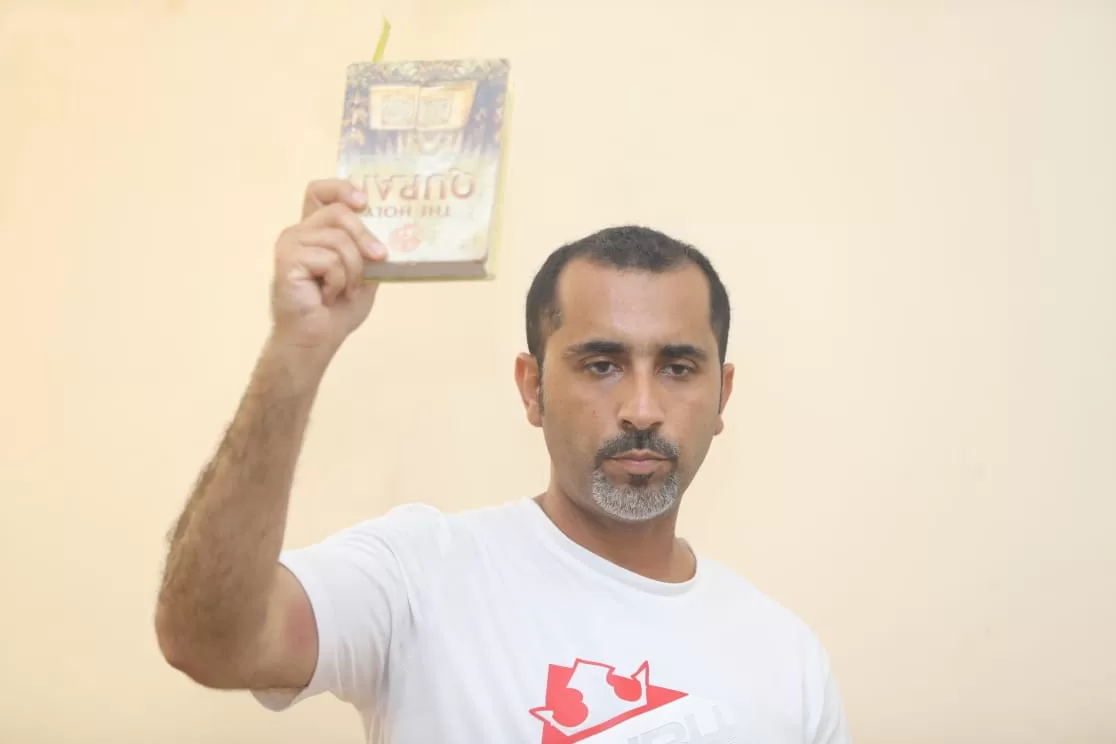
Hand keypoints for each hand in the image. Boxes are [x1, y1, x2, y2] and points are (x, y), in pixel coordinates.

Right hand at [268, 179, 386, 359]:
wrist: (316, 340)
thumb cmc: (336, 311)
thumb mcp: (364, 275)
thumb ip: (370, 251)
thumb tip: (391, 233)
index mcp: (316, 231)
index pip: (320, 191)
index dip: (341, 189)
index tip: (364, 202)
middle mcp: (299, 232)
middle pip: (337, 211)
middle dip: (365, 235)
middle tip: (380, 258)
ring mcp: (290, 244)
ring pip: (337, 238)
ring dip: (353, 270)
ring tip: (345, 291)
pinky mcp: (286, 260)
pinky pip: (329, 260)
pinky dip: (339, 282)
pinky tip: (327, 297)